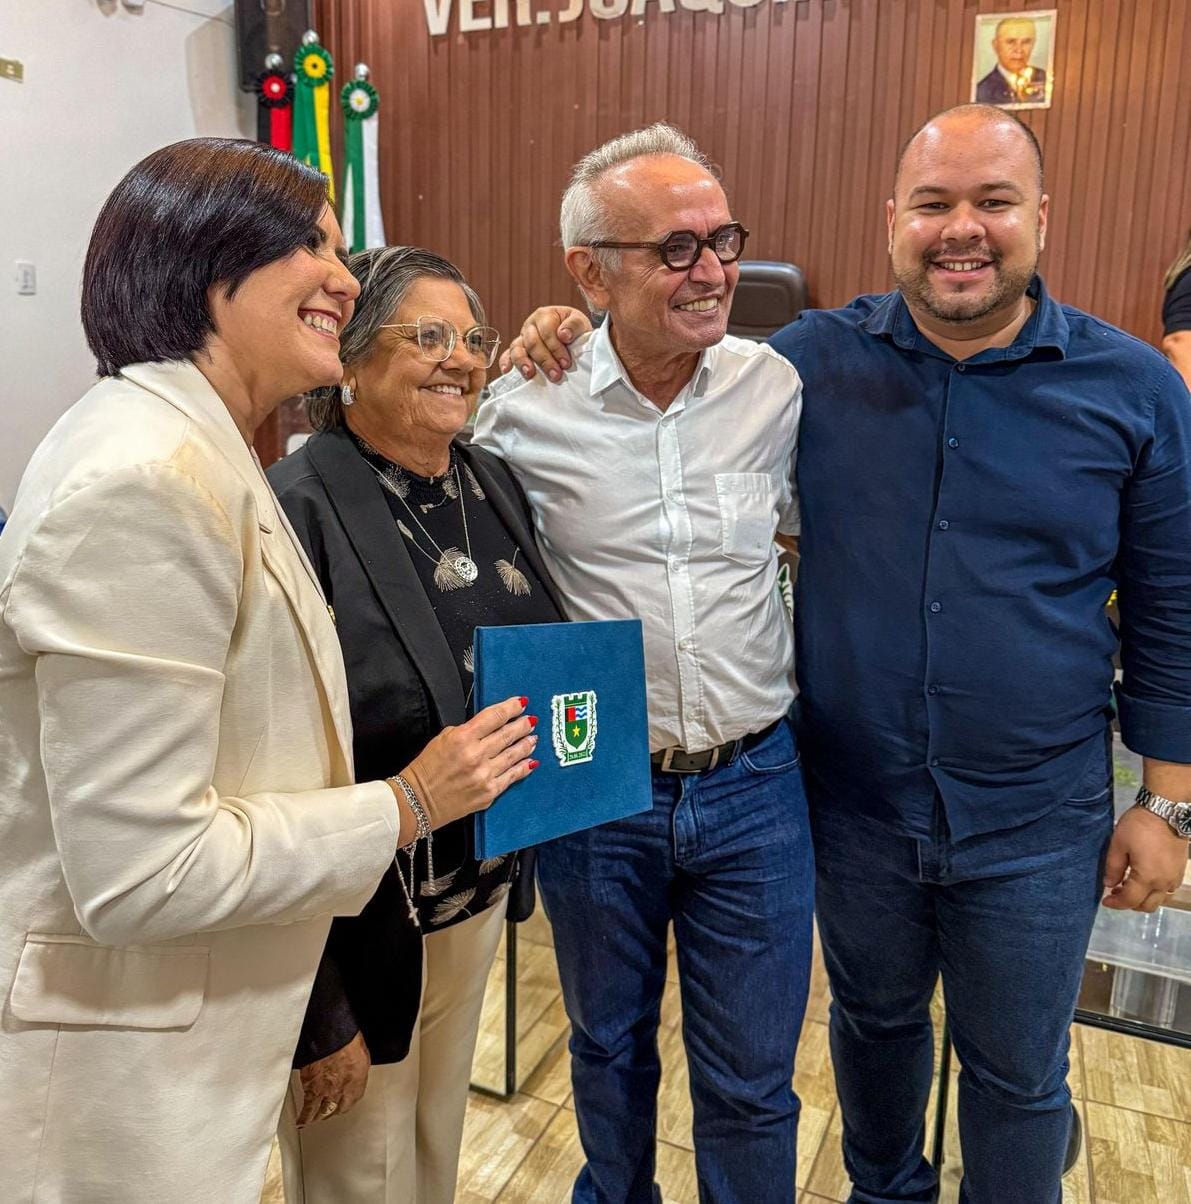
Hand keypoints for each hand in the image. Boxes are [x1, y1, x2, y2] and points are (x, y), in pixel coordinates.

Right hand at [297, 1031, 370, 1126]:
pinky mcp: (310, 1088)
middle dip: (331, 1112)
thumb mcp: (360, 1054)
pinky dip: (303, 1116)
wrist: (329, 1036)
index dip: (345, 1104)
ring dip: (317, 1117)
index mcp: (356, 1081)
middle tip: (327, 1114)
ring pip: (321, 1112)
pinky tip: (300, 1121)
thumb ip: (355, 1069)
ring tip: (312, 1120)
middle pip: (336, 1109)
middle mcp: (342, 1090)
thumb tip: (352, 1071)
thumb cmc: (345, 1039)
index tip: (342, 1106)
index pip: (352, 1101)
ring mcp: (325, 1091)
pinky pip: (307, 1107)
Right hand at [400, 695, 537, 829]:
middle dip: (523, 725)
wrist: (418, 800)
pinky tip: (531, 761)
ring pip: (514, 755)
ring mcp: (485, 775)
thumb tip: (489, 726)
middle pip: (508, 734)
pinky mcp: (489, 792)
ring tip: (533, 737)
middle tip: (532, 720)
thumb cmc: (427, 768)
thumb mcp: (443, 738)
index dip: (511, 707)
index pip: (494, 716)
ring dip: (526, 744)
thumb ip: (468, 730)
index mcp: (463, 737)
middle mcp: (476, 755)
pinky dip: (523, 767)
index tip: (521, 703)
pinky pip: (512, 776)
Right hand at [498, 306, 591, 380]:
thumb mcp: (580, 324)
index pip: (547, 331)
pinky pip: (507, 355)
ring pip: (517, 349)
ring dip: (524, 362)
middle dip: (544, 360)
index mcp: (545, 315)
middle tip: (556, 374)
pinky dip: (506, 362)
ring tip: (530, 374)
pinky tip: (507, 371)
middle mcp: (530, 325)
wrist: (572, 338)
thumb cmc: (575, 331)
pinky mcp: (517, 351)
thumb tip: (563, 334)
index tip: (566, 363)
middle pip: (532, 342)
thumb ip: (574, 325)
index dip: (556, 348)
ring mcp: (522, 338)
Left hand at [1101, 805, 1187, 912]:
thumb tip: (1109, 884)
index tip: (1104, 900)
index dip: (1116, 904)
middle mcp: (1163, 883)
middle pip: (1147, 906)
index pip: (1130, 900)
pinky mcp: (1180, 871)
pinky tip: (1144, 880)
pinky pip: (1167, 891)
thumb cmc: (1138, 827)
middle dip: (1129, 904)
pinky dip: (1154, 892)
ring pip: (1159, 900)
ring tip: (1128, 886)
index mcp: (1147, 878)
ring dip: (1143, 899)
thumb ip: (1113, 868)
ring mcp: (1174, 878)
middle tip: (1115, 893)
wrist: (1165, 812)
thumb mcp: (1118, 845)